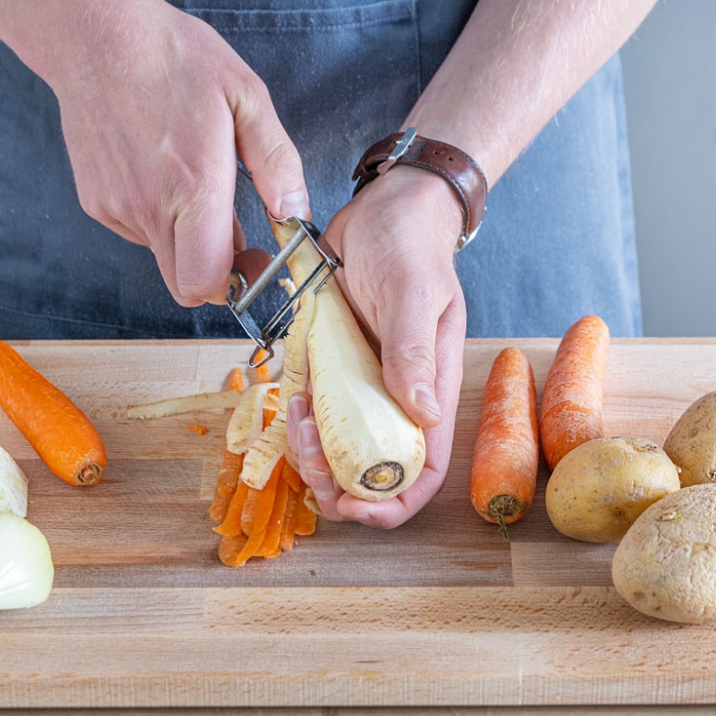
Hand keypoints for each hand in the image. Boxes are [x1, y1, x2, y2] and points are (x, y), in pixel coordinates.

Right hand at [17, 0, 309, 305]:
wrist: (96, 36)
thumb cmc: (171, 58)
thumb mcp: (245, 96)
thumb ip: (277, 163)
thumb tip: (295, 212)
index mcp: (192, 186)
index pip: (205, 283)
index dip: (235, 284)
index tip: (256, 260)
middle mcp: (148, 206)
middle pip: (185, 284)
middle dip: (217, 272)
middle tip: (237, 236)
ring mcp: (117, 208)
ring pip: (164, 258)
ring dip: (189, 240)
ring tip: (196, 183)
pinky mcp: (97, 203)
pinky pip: (140, 233)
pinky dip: (160, 219)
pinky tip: (165, 174)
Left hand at [286, 168, 467, 527]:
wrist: (383, 210)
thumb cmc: (411, 246)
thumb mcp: (413, 293)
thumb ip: (413, 350)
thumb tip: (424, 411)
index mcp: (430, 394)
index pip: (421, 472)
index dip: (390, 503)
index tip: (352, 504)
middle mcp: (396, 400)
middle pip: (367, 474)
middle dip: (332, 481)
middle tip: (306, 445)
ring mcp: (360, 388)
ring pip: (332, 450)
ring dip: (306, 450)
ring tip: (292, 411)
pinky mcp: (331, 370)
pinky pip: (309, 412)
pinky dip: (291, 417)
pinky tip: (285, 393)